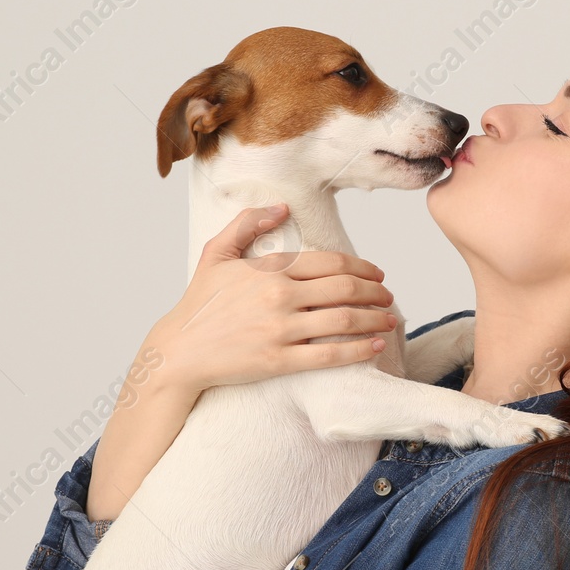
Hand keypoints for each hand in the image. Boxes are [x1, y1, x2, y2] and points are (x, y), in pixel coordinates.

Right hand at [146, 204, 399, 396]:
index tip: (377, 274)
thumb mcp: (216, 253)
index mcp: (269, 269)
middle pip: (345, 289)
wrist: (180, 351)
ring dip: (375, 319)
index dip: (361, 267)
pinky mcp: (279, 361)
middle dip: (375, 292)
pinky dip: (358, 350)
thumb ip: (248, 224)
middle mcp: (279, 296)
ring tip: (390, 320)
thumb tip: (283, 208)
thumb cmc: (199, 303)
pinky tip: (375, 346)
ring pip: (343, 320)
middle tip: (389, 296)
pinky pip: (329, 354)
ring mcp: (280, 329)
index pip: (330, 263)